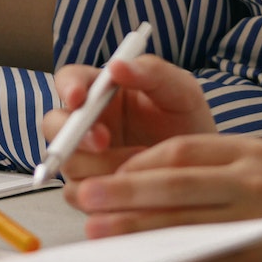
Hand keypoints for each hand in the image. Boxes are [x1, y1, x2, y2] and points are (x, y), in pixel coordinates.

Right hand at [37, 55, 216, 181]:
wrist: (206, 172)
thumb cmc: (189, 124)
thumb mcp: (181, 91)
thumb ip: (152, 72)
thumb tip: (117, 66)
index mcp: (101, 91)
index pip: (70, 80)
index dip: (67, 87)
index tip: (78, 98)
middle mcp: (86, 124)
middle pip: (54, 125)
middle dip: (74, 134)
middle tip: (104, 140)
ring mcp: (86, 159)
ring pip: (68, 162)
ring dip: (100, 165)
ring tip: (143, 164)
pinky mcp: (92, 191)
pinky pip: (78, 195)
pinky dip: (104, 193)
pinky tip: (135, 188)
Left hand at [66, 133, 261, 261]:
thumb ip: (219, 168)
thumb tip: (154, 179)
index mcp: (251, 149)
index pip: (183, 147)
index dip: (140, 162)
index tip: (108, 174)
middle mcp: (254, 176)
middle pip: (176, 180)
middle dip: (124, 190)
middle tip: (86, 195)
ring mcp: (259, 216)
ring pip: (184, 220)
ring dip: (136, 228)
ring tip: (99, 232)